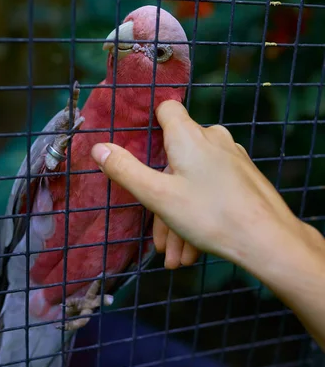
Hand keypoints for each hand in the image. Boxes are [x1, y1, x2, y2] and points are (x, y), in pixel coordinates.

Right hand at [91, 100, 306, 270]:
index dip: (150, 125)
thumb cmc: (211, 215)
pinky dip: (199, 214)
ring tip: (177, 257)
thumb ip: (125, 170)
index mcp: (189, 135)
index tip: (141, 152)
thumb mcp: (158, 196)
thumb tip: (98, 148)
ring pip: (193, 181)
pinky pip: (212, 189)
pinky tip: (193, 249)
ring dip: (179, 218)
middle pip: (175, 159)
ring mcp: (231, 157)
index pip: (166, 109)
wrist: (268, 239)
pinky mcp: (243, 175)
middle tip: (160, 241)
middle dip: (163, 200)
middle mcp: (212, 138)